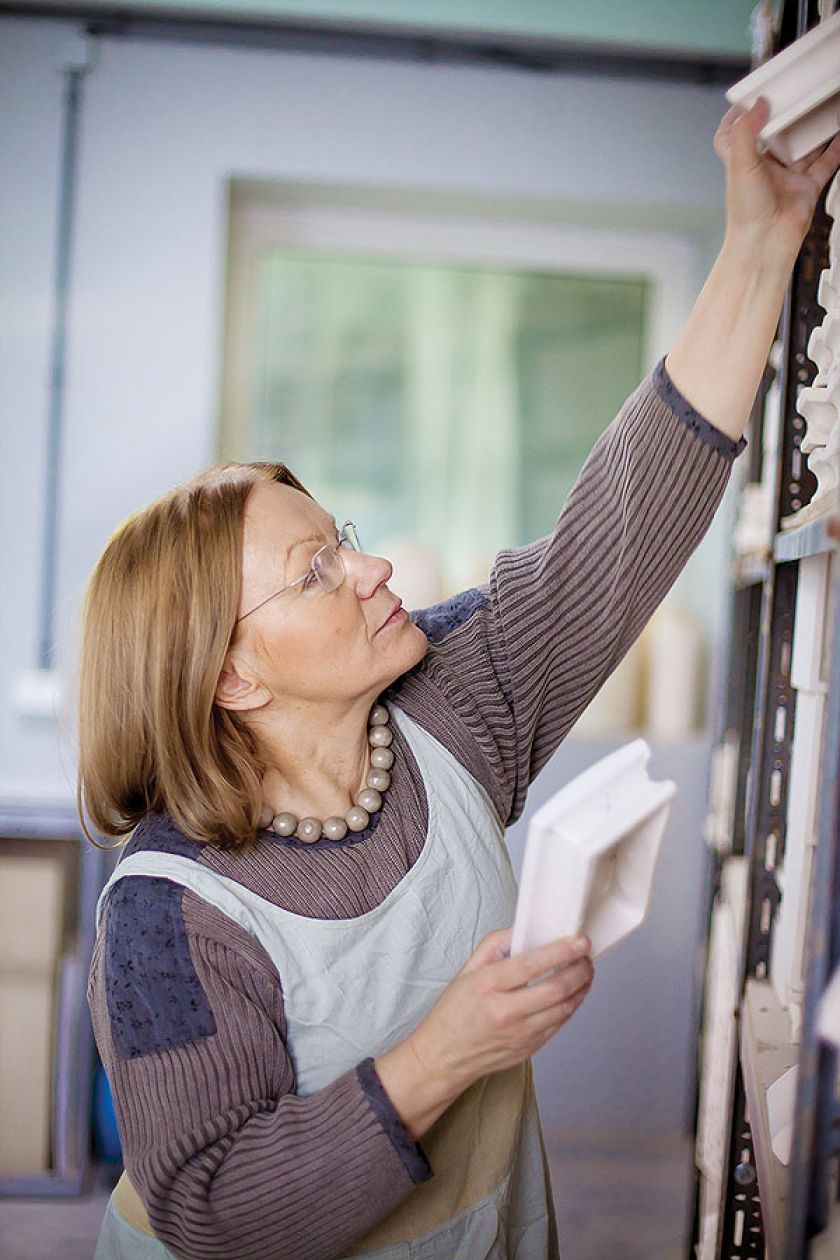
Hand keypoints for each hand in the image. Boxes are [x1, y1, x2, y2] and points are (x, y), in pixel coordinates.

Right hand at [375, 928, 593, 1137]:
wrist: (443, 1058)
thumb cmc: (453, 1012)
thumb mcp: (466, 971)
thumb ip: (495, 945)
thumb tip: (524, 927)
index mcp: (487, 986)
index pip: (533, 964)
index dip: (562, 951)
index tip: (579, 940)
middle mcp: (505, 1012)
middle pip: (556, 988)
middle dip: (580, 968)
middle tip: (587, 955)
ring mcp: (520, 1034)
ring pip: (564, 1008)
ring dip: (582, 987)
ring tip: (586, 971)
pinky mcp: (529, 1049)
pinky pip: (559, 1024)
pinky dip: (572, 1006)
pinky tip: (574, 993)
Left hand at [716, 98, 839, 262]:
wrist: (766, 243)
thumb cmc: (746, 213)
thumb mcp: (740, 164)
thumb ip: (745, 131)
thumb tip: (757, 105)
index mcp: (743, 163)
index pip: (734, 136)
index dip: (738, 118)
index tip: (747, 101)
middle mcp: (765, 170)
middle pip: (776, 138)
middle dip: (786, 119)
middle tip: (796, 96)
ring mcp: (787, 178)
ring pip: (804, 148)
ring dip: (813, 130)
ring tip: (823, 107)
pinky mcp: (807, 187)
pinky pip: (825, 163)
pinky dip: (835, 148)